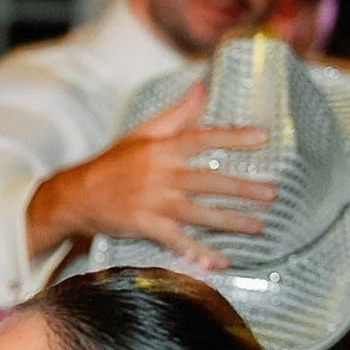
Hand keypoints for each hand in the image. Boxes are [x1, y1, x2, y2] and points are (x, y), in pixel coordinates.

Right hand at [23, 82, 277, 267]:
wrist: (76, 196)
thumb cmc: (113, 163)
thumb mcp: (141, 132)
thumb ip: (176, 114)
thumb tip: (203, 88)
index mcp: (161, 150)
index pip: (203, 138)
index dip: (234, 137)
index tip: (264, 137)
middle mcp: (160, 175)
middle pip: (208, 180)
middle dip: (242, 189)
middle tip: (272, 193)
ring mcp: (152, 203)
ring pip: (198, 212)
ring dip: (230, 221)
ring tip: (259, 226)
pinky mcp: (144, 226)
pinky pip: (177, 241)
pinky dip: (198, 252)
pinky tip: (219, 261)